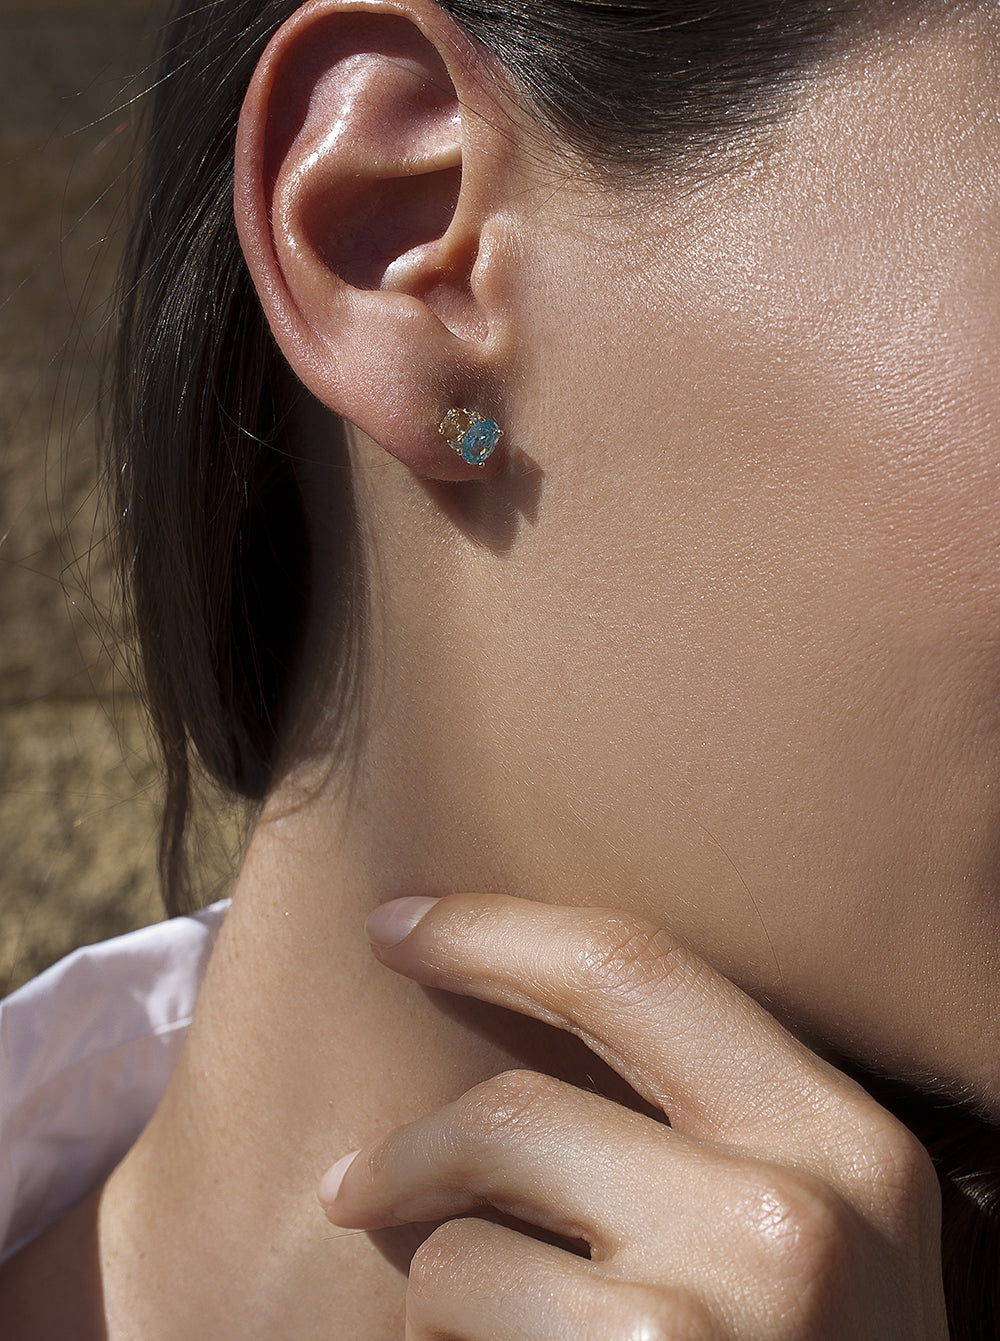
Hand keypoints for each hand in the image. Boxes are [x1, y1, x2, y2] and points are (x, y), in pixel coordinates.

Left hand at [319, 894, 947, 1338]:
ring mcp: (708, 1316)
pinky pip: (458, 1330)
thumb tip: (526, 1027)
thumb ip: (714, 1134)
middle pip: (516, 1109)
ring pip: (465, 1249)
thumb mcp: (816, 1238)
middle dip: (412, 1146)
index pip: (635, 970)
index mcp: (845, 1142)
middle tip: (351, 1178)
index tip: (401, 923)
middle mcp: (792, 1215)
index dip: (496, 932)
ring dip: (444, 1305)